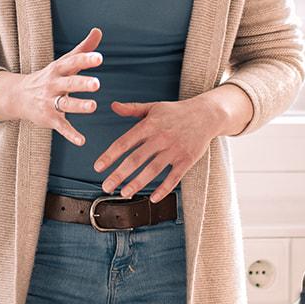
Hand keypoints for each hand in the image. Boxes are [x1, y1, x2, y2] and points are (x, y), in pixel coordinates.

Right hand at [0, 29, 102, 145]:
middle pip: (69, 83)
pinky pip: (61, 126)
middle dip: (82, 83)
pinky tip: (82, 141)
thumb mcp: (64, 62)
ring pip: (66, 104)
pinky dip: (70, 134)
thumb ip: (83, 48)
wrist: (18, 96)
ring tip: (94, 106)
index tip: (100, 58)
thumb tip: (98, 30)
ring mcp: (50, 102)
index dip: (86, 60)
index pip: (73, 62)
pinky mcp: (49, 118)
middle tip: (97, 83)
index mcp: (59, 69)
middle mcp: (53, 84)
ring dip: (79, 106)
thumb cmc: (49, 77)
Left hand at [94, 85, 250, 199]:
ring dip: (137, 183)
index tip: (97, 167)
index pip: (125, 142)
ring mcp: (175, 149)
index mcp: (149, 125)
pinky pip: (174, 177)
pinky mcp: (187, 159)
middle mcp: (161, 137)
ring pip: (153, 170)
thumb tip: (113, 106)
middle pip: (136, 159)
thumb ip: (132, 109)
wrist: (207, 114)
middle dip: (119, 174)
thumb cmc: (176, 112)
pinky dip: (163, 189)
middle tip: (106, 186)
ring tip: (124, 193)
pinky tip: (152, 198)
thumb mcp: (154, 107)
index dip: (110, 155)